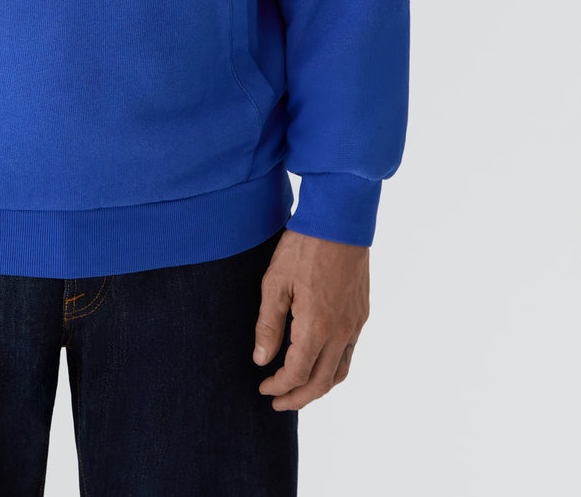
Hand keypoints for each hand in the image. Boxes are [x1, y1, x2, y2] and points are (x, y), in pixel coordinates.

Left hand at [252, 228, 368, 410]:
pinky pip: (349, 352)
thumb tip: (261, 360)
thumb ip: (268, 325)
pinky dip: (333, 367)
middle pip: (321, 382)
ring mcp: (354, 323)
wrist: (339, 221)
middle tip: (278, 402)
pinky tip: (318, 360)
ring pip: (340, 371)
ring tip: (299, 390)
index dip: (279, 386)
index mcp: (317, 326)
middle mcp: (341, 331)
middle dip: (298, 397)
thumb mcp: (275, 282)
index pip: (297, 373)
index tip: (263, 387)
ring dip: (319, 387)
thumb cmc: (304, 247)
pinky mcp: (361, 313)